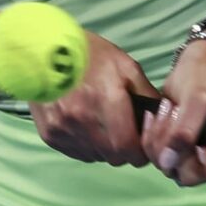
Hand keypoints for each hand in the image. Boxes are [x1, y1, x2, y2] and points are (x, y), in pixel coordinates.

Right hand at [30, 31, 159, 166]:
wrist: (42, 48)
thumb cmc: (90, 54)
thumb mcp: (126, 66)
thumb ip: (147, 94)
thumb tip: (163, 118)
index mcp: (106, 101)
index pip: (128, 149)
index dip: (140, 153)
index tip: (142, 146)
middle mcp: (82, 120)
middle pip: (113, 157)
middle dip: (123, 150)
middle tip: (124, 134)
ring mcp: (63, 129)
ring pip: (95, 156)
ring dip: (104, 149)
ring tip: (103, 127)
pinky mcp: (49, 134)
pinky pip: (76, 153)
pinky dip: (85, 146)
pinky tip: (85, 127)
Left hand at [140, 38, 205, 192]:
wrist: (197, 62)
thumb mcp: (198, 98)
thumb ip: (185, 131)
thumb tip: (169, 163)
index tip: (202, 149)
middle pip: (198, 177)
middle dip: (180, 152)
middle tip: (176, 116)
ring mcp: (198, 156)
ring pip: (174, 169)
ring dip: (161, 143)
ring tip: (167, 109)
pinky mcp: (179, 150)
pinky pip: (160, 158)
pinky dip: (152, 139)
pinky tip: (153, 116)